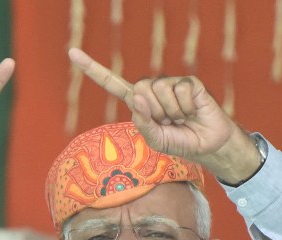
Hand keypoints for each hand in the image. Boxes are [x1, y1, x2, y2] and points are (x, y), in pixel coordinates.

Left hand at [68, 48, 259, 183]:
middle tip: (169, 122)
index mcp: (139, 103)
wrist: (208, 144)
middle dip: (155, 111)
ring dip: (172, 111)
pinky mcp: (189, 83)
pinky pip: (180, 90)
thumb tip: (138, 96)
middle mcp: (152, 89)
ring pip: (160, 90)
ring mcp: (170, 84)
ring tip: (182, 118)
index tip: (72, 53)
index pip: (112, 83)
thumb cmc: (180, 142)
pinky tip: (193, 111)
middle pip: (139, 88)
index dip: (93, 69)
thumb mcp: (156, 140)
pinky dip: (186, 107)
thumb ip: (143, 123)